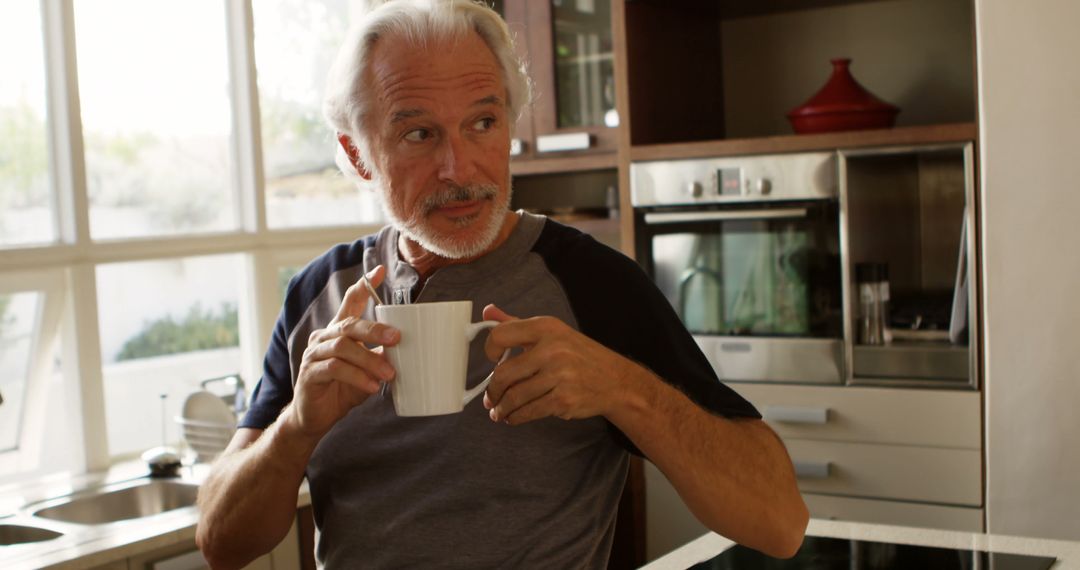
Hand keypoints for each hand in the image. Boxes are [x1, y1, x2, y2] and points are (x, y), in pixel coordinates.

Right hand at [289, 265, 399, 438]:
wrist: (315, 418)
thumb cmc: (343, 390)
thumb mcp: (367, 371)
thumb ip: (381, 357)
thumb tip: (409, 350)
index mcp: (339, 332)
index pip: (349, 301)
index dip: (364, 286)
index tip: (379, 271)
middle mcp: (324, 337)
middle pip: (349, 324)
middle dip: (375, 329)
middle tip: (397, 338)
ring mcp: (314, 354)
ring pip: (343, 347)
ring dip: (369, 360)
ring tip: (389, 374)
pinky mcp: (309, 373)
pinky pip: (334, 369)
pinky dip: (356, 377)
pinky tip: (371, 386)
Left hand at [480, 304, 633, 424]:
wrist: (616, 382)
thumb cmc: (580, 356)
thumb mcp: (552, 332)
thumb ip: (517, 324)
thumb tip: (487, 312)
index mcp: (546, 327)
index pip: (501, 335)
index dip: (488, 350)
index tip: (491, 361)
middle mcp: (552, 349)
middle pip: (503, 373)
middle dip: (492, 391)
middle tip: (490, 399)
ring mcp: (559, 375)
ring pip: (514, 396)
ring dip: (502, 408)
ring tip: (499, 411)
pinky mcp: (563, 400)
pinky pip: (529, 411)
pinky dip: (516, 417)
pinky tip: (513, 417)